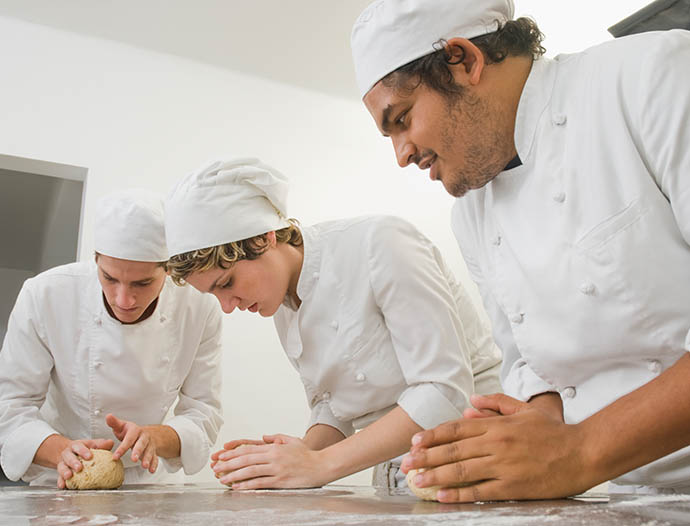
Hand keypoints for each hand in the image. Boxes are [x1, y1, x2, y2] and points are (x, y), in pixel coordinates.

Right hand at [56, 438, 113, 488]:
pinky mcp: (60, 472)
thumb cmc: (83, 448)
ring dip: (64, 472)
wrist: (68, 452)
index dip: (83, 451)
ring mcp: (62, 463)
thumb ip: (101, 444)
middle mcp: (67, 454)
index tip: (89, 456)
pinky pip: (59, 477)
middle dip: (73, 462)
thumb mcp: (91, 444)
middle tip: (79, 468)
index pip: (79, 447)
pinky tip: (63, 486)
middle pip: (69, 457)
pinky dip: (60, 482)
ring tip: (69, 476)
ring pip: (62, 467)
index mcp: (75, 446)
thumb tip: (111, 443)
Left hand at [106, 413, 157, 472]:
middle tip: (133, 459)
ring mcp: (150, 444)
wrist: (148, 433)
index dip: (122, 448)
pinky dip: (154, 464)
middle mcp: (144, 437)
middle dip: (138, 451)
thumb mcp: (123, 426)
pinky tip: (151, 470)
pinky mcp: (154, 451)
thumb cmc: (131, 432)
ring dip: (147, 459)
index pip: (129, 439)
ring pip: (150, 451)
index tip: (115, 457)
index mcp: (135, 430)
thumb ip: (114, 423)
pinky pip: (155, 457)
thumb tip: (108, 416)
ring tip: (144, 466)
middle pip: (142, 444)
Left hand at [212, 435, 327, 488]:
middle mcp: (273, 457)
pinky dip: (247, 485)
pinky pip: (261, 483)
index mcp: (274, 447)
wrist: (321, 465)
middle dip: (228, 464)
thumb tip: (263, 437)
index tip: (221, 456)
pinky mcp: (281, 480)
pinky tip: (238, 487)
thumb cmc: (307, 454)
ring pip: (250, 471)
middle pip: (246, 459)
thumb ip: (276, 438)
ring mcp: (277, 469)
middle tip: (216, 468)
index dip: (233, 453)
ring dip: (234, 475)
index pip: (248, 449)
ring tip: (222, 479)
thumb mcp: (291, 441)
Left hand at [401, 394, 589, 501]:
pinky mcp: (513, 486)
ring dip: (436, 475)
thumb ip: (497, 403)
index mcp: (497, 425)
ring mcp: (504, 465)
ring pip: (462, 470)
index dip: (433, 435)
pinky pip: (481, 490)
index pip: (456, 428)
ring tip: (417, 480)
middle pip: (453, 450)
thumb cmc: (554, 432)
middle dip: (426, 457)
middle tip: (406, 464)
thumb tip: (472, 400)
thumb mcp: (524, 410)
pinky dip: (460, 493)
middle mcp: (496, 443)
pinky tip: (443, 495)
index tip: (416, 441)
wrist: (583, 452)